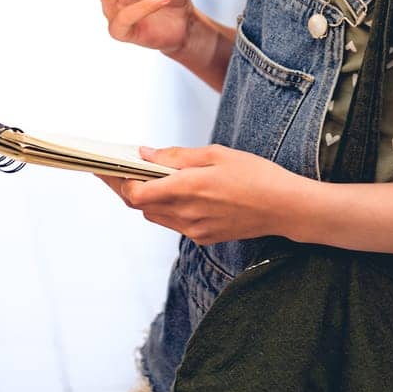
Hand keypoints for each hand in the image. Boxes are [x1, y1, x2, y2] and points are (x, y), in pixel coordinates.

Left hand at [102, 145, 309, 245]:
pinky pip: (174, 224)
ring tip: (145, 177)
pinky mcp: (204, 238)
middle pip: (140, 206)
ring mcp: (194, 230)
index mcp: (187, 189)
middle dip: (126, 188)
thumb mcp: (216, 154)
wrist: (285, 207)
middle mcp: (186, 214)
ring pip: (155, 216)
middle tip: (118, 169)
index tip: (107, 166)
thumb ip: (177, 156)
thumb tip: (146, 154)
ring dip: (146, 199)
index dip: (117, 181)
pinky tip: (176, 192)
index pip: (136, 193)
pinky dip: (167, 208)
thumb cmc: (255, 175)